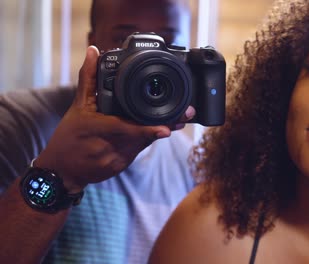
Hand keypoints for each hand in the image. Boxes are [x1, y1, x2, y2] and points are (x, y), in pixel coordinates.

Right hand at [35, 46, 194, 192]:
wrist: (62, 170)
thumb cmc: (69, 136)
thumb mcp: (78, 106)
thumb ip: (88, 79)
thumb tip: (93, 51)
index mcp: (97, 130)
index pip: (127, 130)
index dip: (148, 130)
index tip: (167, 128)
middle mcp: (109, 147)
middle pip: (143, 137)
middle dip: (166, 126)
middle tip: (185, 115)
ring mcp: (115, 160)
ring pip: (144, 144)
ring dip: (159, 131)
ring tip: (178, 119)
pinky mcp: (120, 167)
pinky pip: (139, 151)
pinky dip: (147, 139)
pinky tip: (157, 130)